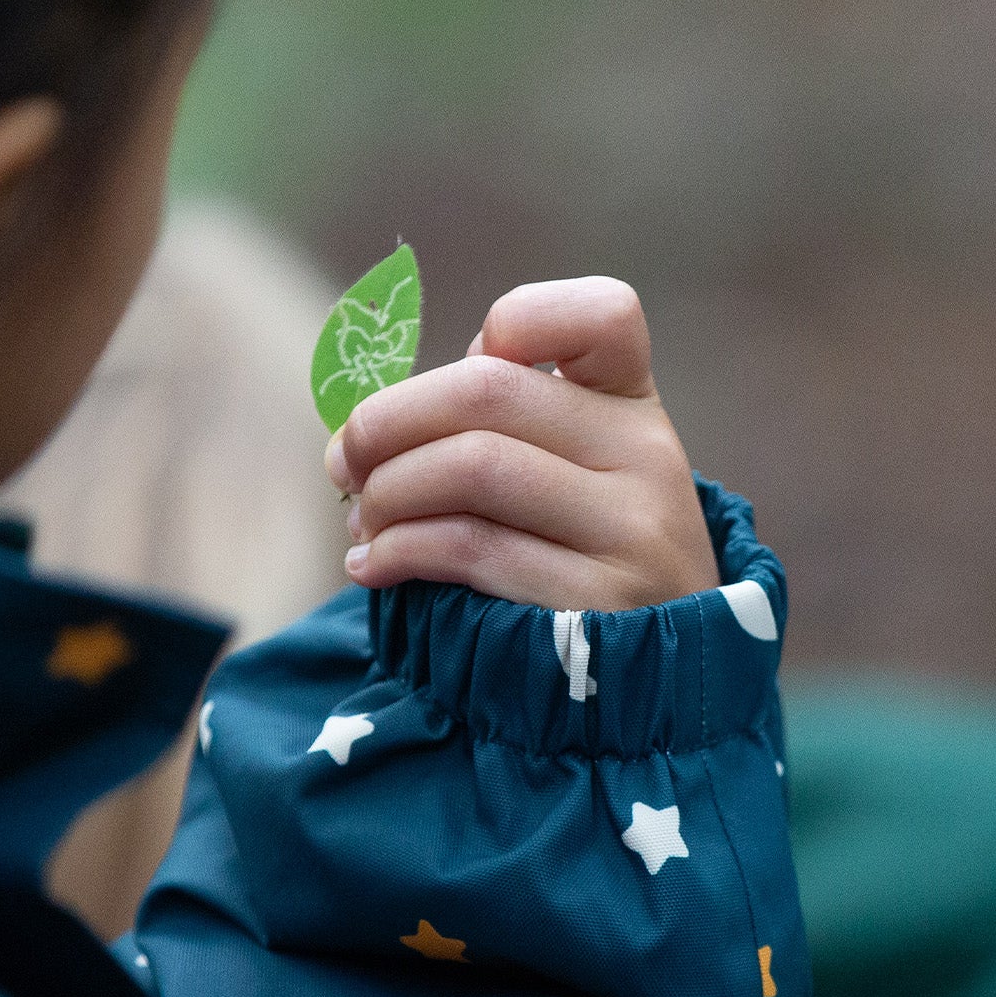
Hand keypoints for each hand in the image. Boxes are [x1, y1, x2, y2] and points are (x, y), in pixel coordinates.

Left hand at [323, 277, 716, 611]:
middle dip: (385, 422)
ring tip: (362, 525)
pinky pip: (469, 548)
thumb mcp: (564, 473)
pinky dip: (397, 550)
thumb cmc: (571, 555)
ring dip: (386, 493)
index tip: (470, 359)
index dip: (522, 317)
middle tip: (345, 463)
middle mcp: (646, 456)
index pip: (603, 315)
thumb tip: (377, 412)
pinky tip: (375, 566)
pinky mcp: (595, 605)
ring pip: (471, 466)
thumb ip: (497, 420)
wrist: (650, 681)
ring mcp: (631, 532)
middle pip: (488, 391)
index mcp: (632, 406)